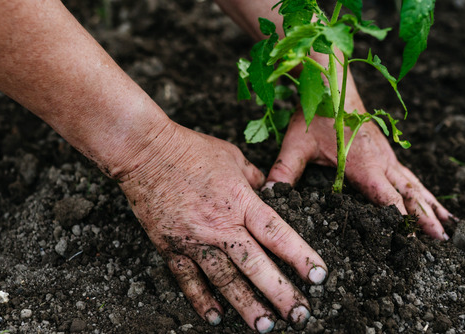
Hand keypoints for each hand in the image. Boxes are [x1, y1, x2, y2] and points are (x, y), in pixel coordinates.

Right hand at [119, 121, 326, 331]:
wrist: (144, 152)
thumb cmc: (191, 149)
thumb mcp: (232, 157)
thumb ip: (253, 179)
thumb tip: (269, 190)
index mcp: (240, 201)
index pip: (277, 234)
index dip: (300, 257)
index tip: (320, 277)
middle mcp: (220, 225)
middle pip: (256, 265)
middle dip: (280, 293)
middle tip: (300, 315)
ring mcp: (194, 239)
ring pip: (225, 280)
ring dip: (247, 306)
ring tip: (265, 327)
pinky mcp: (170, 247)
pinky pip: (188, 280)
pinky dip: (202, 301)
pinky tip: (216, 317)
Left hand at [266, 108, 452, 239]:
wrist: (335, 83)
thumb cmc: (317, 114)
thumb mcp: (296, 144)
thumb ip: (284, 171)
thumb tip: (268, 194)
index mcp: (363, 166)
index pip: (386, 198)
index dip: (399, 220)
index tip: (411, 240)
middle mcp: (382, 163)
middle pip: (409, 195)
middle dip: (425, 219)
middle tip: (442, 242)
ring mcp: (389, 158)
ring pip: (416, 187)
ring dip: (432, 208)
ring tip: (449, 230)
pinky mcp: (389, 154)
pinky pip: (411, 177)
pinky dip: (426, 193)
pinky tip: (436, 204)